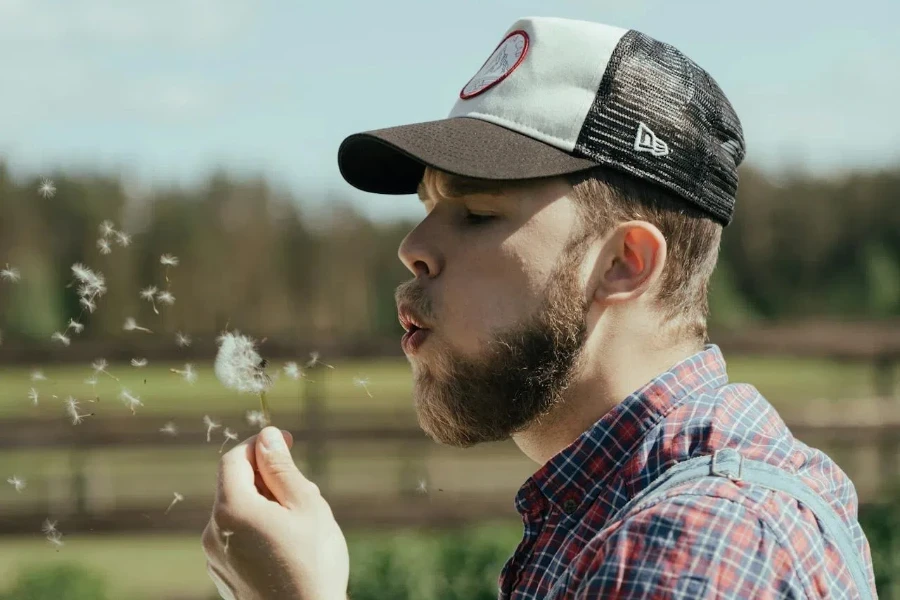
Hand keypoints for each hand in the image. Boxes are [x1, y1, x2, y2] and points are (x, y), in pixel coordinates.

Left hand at [202, 426, 349, 599]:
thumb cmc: (312, 564)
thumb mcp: (306, 506)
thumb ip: (282, 468)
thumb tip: (267, 436)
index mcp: (232, 510)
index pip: (234, 459)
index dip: (259, 445)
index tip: (287, 442)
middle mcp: (213, 532)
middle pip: (234, 486)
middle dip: (266, 478)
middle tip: (303, 490)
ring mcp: (214, 557)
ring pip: (237, 512)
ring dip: (263, 505)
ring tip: (299, 525)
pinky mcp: (222, 575)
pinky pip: (236, 537)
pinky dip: (257, 529)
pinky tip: (286, 547)